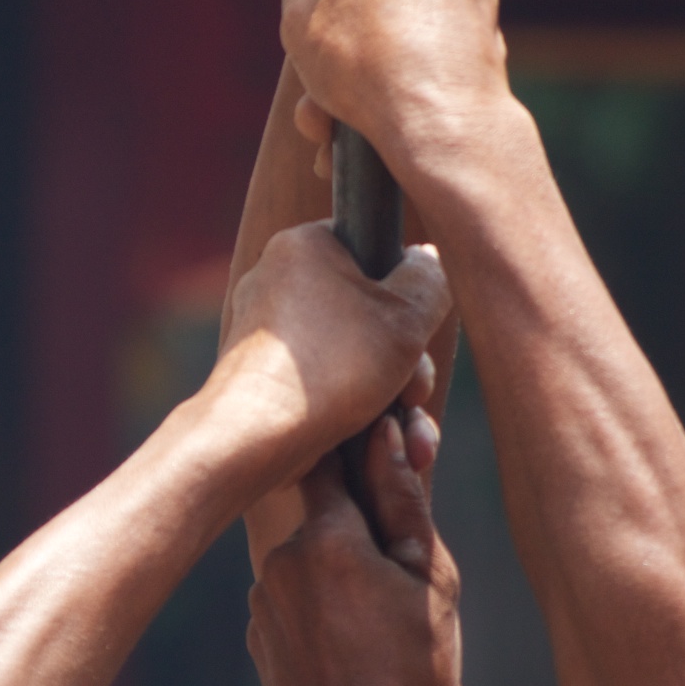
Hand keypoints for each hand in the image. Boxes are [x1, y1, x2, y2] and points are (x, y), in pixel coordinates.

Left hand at [214, 224, 448, 492]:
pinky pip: (321, 382)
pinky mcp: (261, 375)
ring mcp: (264, 332)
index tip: (417, 328)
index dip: (404, 288)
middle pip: (366, 311)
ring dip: (388, 394)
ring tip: (401, 430)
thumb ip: (429, 279)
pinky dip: (353, 410)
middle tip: (415, 393)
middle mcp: (275, 280)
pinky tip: (375, 442)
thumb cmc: (333, 366)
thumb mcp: (406, 317)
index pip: (369, 243)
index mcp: (303, 246)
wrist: (255, 436)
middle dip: (405, 361)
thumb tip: (429, 259)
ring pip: (350, 354)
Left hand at [249, 428, 458, 685]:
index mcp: (327, 535)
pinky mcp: (258, 629)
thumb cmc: (410, 678)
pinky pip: (296, 593)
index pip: (334, 453)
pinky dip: (324, 601)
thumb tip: (389, 431)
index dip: (364, 444)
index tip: (393, 446)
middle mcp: (281, 555)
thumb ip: (404, 501)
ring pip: (310, 553)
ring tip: (383, 614)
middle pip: (323, 506)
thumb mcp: (429, 583)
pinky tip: (353, 640)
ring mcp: (263, 595)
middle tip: (404, 559)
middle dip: (361, 517)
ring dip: (343, 564)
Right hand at [281, 0, 509, 186]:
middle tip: (326, 42)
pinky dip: (405, 81)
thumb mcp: (297, 8)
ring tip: (329, 111)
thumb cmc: (360, 58)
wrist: (436, 127)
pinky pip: (436, 53)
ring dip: (376, 53)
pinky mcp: (493, 41)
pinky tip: (362, 130)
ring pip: (417, 12)